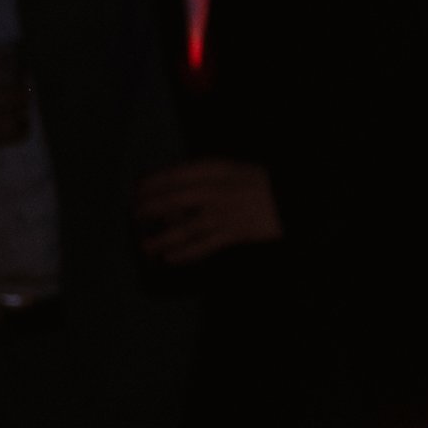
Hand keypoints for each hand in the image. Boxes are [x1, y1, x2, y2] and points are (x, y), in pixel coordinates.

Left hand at [136, 158, 283, 262]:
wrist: (292, 197)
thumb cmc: (260, 183)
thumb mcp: (233, 169)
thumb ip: (205, 177)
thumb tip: (174, 199)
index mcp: (217, 169)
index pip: (175, 174)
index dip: (152, 182)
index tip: (136, 189)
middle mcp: (219, 190)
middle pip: (175, 199)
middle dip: (150, 208)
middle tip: (134, 216)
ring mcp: (227, 212)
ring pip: (187, 227)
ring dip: (163, 238)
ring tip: (146, 247)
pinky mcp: (237, 233)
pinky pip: (206, 245)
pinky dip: (187, 253)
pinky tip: (171, 258)